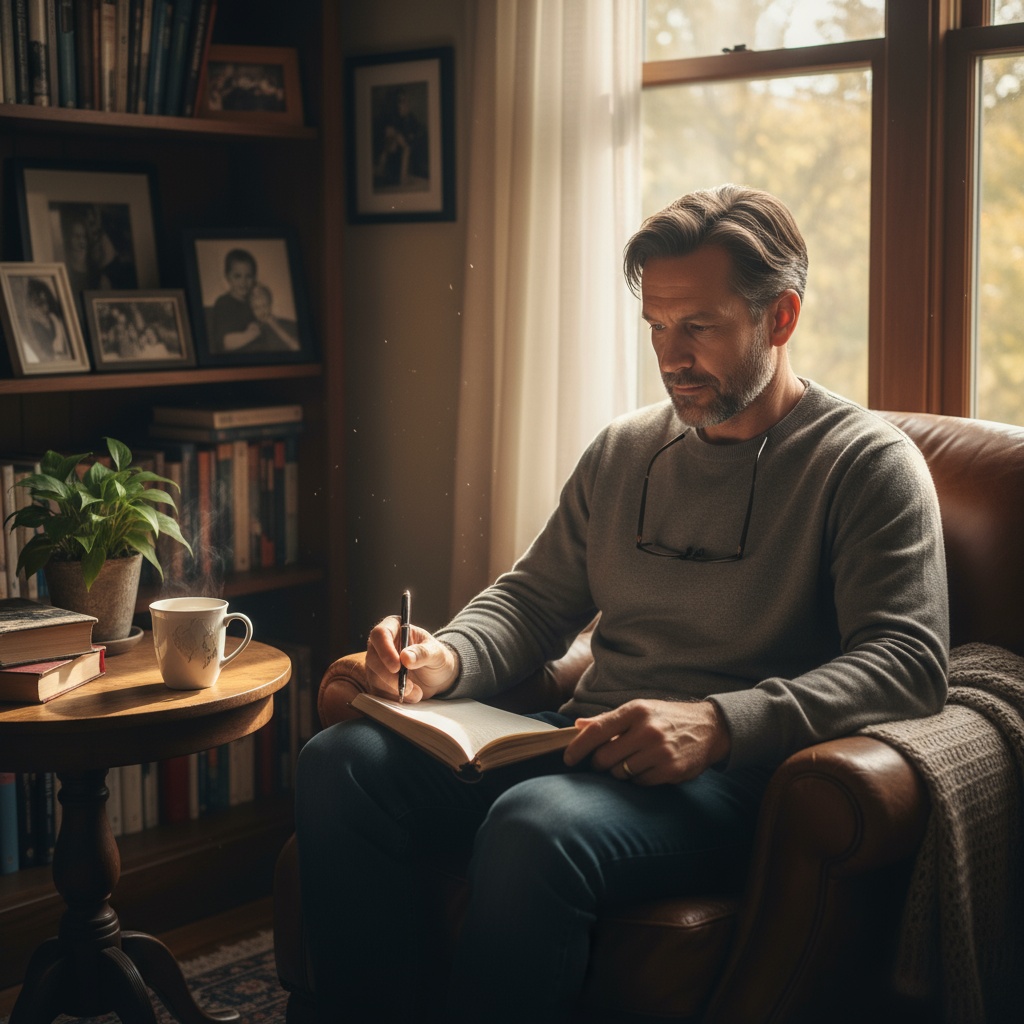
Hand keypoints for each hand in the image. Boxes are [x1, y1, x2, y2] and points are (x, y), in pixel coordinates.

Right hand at [365, 618, 459, 702]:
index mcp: (394, 628)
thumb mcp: (436, 652)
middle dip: (390, 676)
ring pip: (374, 677)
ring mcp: (377, 664)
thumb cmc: (436, 657)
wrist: (437, 675)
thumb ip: (423, 653)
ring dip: (394, 689)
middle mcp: (381, 645)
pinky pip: (378, 692)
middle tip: (408, 686)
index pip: (380, 634)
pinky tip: (410, 696)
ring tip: (416, 692)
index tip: (397, 667)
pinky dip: (393, 697)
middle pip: (373, 658)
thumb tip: (405, 657)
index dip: (385, 650)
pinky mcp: (378, 682)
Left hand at [563, 699, 730, 784]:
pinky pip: (640, 783)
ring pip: (621, 773)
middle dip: (600, 763)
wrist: (710, 728)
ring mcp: (660, 751)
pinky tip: (649, 767)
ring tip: (633, 760)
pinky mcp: (671, 770)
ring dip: (621, 771)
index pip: (597, 730)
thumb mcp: (639, 710)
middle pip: (604, 757)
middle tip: (605, 760)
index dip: (577, 747)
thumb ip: (608, 719)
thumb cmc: (667, 718)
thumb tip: (577, 726)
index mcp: (635, 710)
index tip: (568, 758)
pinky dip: (639, 779)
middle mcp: (647, 729)